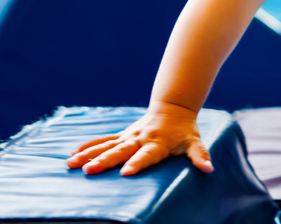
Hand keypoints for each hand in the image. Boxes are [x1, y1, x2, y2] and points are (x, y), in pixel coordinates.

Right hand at [66, 101, 212, 175]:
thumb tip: (209, 169)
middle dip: (105, 160)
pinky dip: (88, 146)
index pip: (147, 155)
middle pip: (121, 150)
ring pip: (106, 145)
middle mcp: (140, 139)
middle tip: (90, 170)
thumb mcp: (194, 142)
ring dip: (89, 154)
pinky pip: (102, 140)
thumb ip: (200, 156)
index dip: (138, 163)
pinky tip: (72, 155)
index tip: (126, 172)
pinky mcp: (122, 135)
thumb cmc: (184, 131)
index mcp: (157, 143)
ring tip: (71, 164)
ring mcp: (129, 136)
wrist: (173, 108)